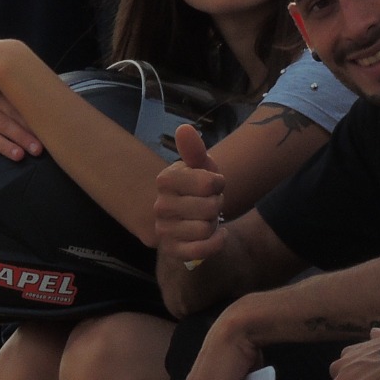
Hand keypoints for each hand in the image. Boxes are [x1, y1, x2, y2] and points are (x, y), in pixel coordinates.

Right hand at [154, 125, 225, 267]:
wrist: (191, 216)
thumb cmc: (198, 187)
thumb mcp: (200, 166)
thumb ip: (194, 150)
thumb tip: (184, 128)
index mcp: (165, 180)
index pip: (208, 183)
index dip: (218, 183)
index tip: (215, 183)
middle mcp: (160, 205)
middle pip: (209, 208)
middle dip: (217, 205)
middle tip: (211, 203)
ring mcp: (164, 230)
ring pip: (205, 229)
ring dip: (215, 224)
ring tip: (208, 218)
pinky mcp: (173, 250)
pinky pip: (200, 251)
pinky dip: (216, 243)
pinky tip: (219, 235)